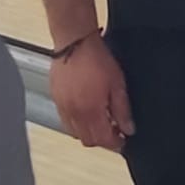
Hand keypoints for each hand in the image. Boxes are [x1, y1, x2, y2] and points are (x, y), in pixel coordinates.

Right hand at [50, 33, 133, 151]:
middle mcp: (75, 113)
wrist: (75, 42)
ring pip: (75, 133)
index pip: (103, 139)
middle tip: (113, 130)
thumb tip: (128, 128)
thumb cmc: (96, 58)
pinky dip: (76, 123)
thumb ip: (122, 109)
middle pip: (88, 140)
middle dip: (102, 139)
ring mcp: (63, 107)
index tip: (122, 139)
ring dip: (88, 132)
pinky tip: (85, 112)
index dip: (115, 142)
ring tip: (99, 120)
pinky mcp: (56, 99)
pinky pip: (65, 121)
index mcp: (91, 110)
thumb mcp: (117, 84)